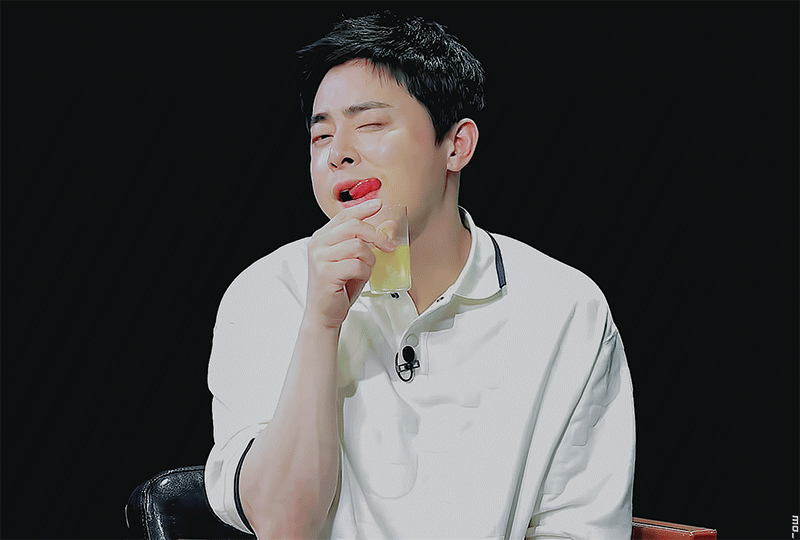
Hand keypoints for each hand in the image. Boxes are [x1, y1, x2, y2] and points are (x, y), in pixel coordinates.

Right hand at [305, 199, 395, 328]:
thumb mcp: (355, 261)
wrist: (324, 313)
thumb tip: (389, 226)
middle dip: (376, 235)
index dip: (362, 208)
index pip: (344, 216)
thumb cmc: (338, 287)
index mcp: (322, 238)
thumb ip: (368, 243)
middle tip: (389, 246)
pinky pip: (357, 265)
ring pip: (358, 247)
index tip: (378, 204)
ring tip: (365, 270)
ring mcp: (320, 258)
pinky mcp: (326, 273)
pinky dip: (365, 273)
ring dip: (369, 260)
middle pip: (354, 227)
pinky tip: (359, 279)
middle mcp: (318, 245)